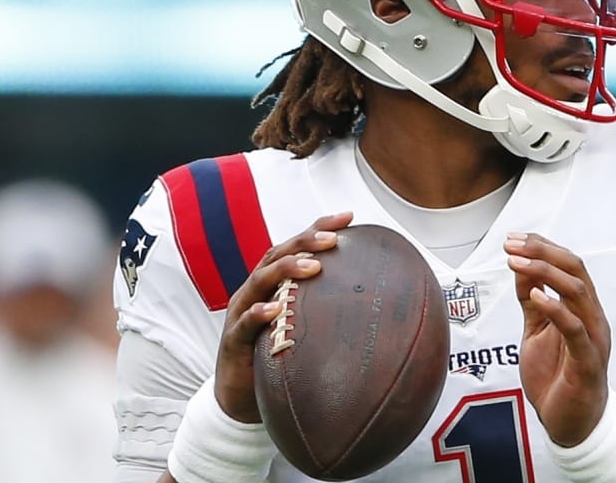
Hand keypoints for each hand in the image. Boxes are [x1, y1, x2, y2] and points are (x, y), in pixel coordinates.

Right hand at [214, 211, 352, 422]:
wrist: (239, 398)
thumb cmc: (276, 357)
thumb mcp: (305, 329)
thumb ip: (330, 312)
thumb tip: (382, 307)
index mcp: (274, 282)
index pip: (296, 246)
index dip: (319, 227)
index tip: (349, 217)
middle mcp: (256, 290)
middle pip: (278, 254)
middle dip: (306, 242)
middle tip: (333, 238)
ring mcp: (242, 312)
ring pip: (260, 280)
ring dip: (287, 269)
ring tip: (314, 267)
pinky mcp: (233, 340)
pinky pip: (244, 323)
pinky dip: (259, 314)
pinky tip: (275, 309)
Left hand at [504, 232, 610, 446]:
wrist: (571, 425)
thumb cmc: (557, 377)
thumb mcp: (537, 332)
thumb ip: (532, 302)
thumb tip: (520, 268)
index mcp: (583, 308)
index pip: (569, 264)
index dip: (542, 247)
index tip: (514, 238)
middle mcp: (593, 317)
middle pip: (576, 270)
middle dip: (543, 251)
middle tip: (512, 244)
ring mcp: (594, 339)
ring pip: (578, 292)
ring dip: (546, 272)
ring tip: (517, 262)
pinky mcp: (588, 363)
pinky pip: (576, 330)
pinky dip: (557, 309)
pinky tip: (536, 297)